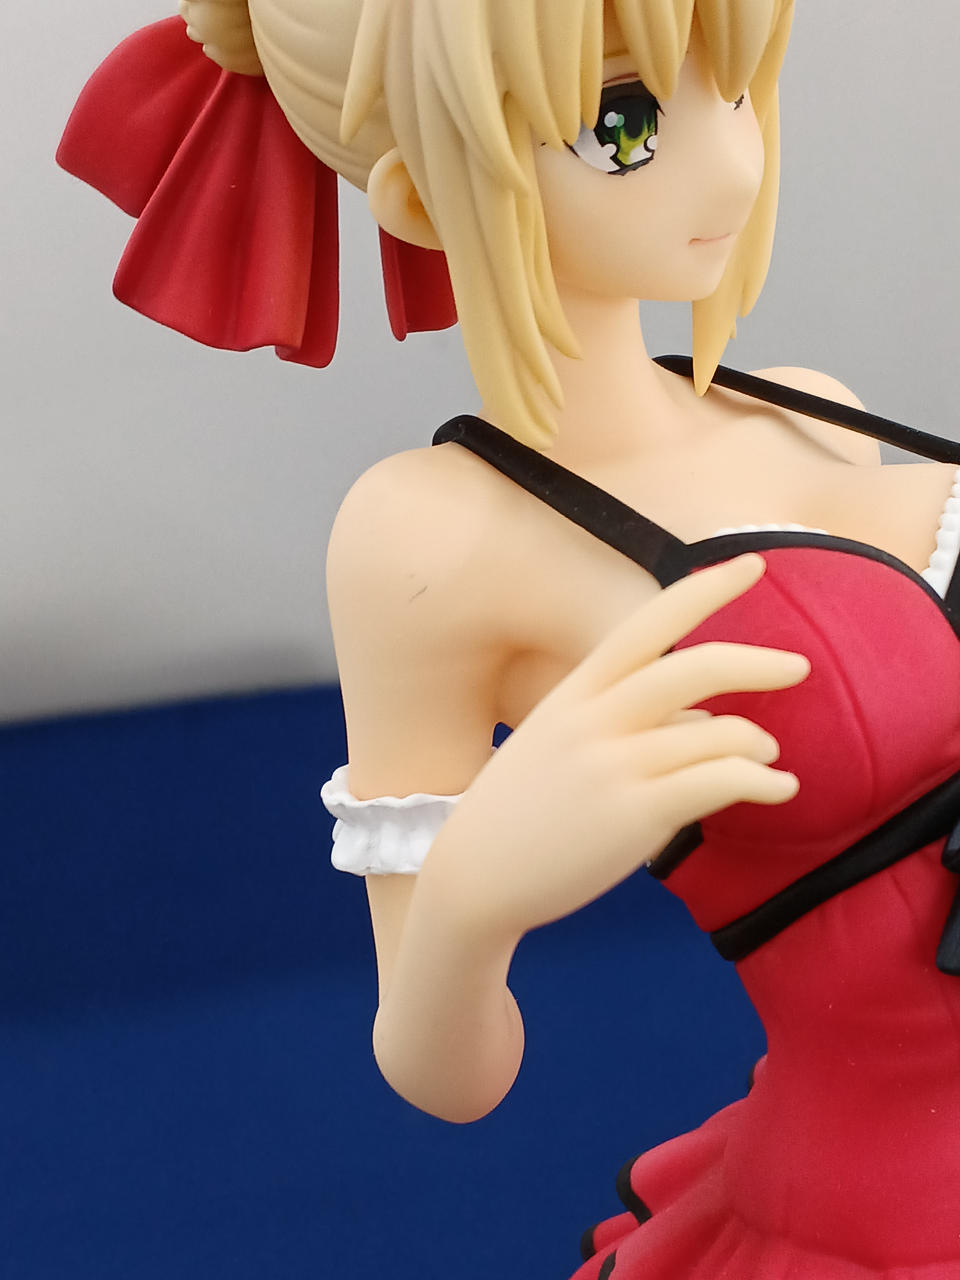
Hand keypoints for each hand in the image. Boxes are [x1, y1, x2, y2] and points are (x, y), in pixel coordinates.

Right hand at [425, 554, 807, 940]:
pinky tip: (780, 790)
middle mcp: (595, 719)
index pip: (646, 625)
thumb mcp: (559, 744)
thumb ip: (626, 721)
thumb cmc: (520, 812)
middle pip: (693, 668)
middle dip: (756, 661)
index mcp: (575, 692)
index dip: (703, 590)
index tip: (752, 564)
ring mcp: (613, 766)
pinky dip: (764, 782)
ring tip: (770, 759)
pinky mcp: (634, 814)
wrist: (474, 878)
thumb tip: (705, 716)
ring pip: (716, 731)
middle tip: (799, 666)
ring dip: (758, 743)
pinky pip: (720, 782)